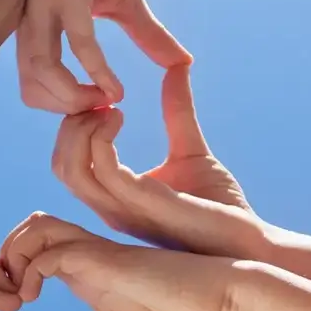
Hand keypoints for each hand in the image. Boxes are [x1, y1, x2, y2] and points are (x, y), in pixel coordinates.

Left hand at [0, 213, 235, 310]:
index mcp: (82, 271)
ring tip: (15, 297)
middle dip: (2, 257)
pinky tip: (31, 298)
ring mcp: (93, 251)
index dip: (9, 274)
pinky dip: (32, 268)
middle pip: (25, 231)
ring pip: (34, 228)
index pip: (30, 250)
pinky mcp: (105, 255)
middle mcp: (83, 254)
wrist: (216, 305)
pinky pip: (52, 250)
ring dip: (14, 257)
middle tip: (0, 298)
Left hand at [17, 0, 189, 113]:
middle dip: (69, 111)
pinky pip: (75, 40)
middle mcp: (30, 21)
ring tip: (109, 102)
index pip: (34, 88)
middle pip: (33, 90)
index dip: (65, 108)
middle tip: (105, 114)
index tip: (101, 112)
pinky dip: (95, 69)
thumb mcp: (124, 0)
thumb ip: (145, 36)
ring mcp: (43, 4)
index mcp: (35, 28)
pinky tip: (115, 87)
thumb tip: (179, 64)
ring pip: (44, 72)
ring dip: (77, 98)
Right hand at [52, 64, 267, 257]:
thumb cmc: (220, 207)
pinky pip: (104, 171)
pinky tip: (120, 116)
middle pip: (62, 166)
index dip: (74, 127)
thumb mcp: (191, 150)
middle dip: (71, 125)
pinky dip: (102, 137)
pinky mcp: (145, 205)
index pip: (68, 164)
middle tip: (102, 100)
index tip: (102, 99)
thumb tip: (177, 67)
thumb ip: (177, 112)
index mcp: (115, 199)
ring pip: (72, 169)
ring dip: (82, 128)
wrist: (248, 243)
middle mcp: (111, 207)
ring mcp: (124, 209)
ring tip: (111, 107)